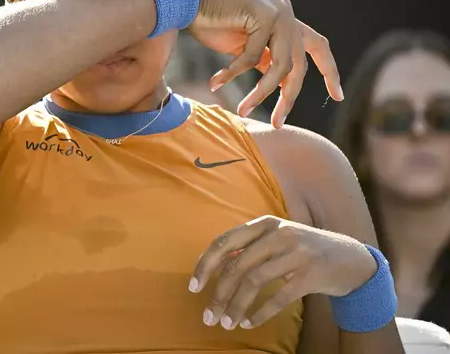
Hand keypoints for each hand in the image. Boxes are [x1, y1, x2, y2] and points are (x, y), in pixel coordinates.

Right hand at [189, 0, 343, 127]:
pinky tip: (215, 82)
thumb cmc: (210, 22)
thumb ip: (263, 60)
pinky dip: (232, 74)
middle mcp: (287, 15)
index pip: (318, 47)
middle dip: (288, 98)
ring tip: (242, 110)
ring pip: (280, 66)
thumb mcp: (243, 47)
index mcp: (286, 22)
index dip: (329, 72)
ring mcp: (279, 13)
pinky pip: (252, 58)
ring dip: (260, 94)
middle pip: (299, 67)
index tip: (338, 96)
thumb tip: (275, 84)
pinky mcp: (264, 14)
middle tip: (276, 123)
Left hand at [189, 215, 376, 329]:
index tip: (193, 287)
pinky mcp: (311, 273)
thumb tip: (213, 267)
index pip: (225, 242)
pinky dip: (260, 312)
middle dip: (218, 294)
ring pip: (255, 282)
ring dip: (237, 306)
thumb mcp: (277, 239)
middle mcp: (279, 233)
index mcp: (265, 223)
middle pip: (237, 265)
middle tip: (209, 316)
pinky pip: (278, 296)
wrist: (351, 259)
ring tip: (227, 323)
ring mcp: (297, 252)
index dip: (205, 265)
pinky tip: (249, 322)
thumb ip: (249, 248)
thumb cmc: (304, 250)